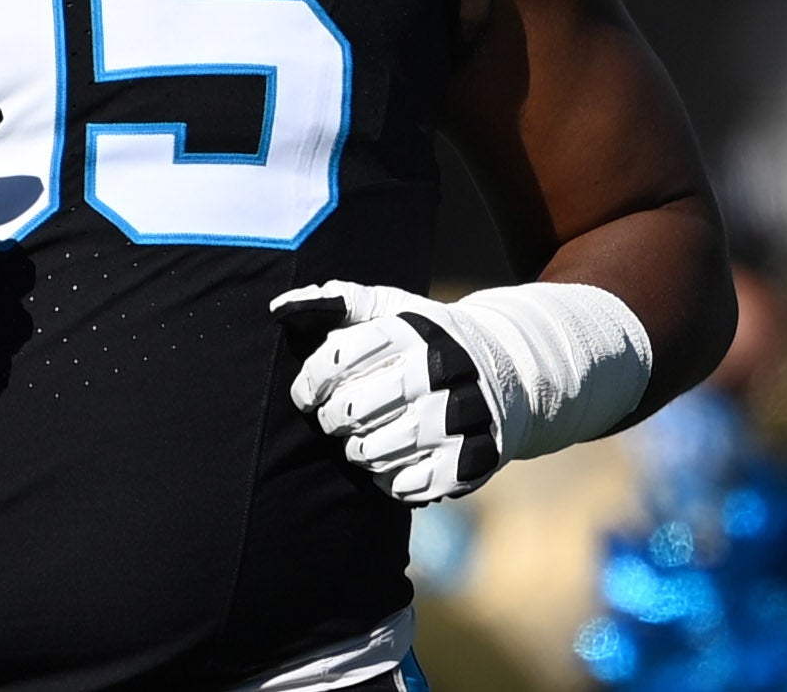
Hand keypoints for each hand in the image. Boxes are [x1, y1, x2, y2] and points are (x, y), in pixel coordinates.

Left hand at [272, 280, 505, 504]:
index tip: (308, 394)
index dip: (310, 382)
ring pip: (374, 451)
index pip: (336, 359)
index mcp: (411, 331)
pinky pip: (407, 485)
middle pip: (352, 410)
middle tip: (335, 419)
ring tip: (360, 441)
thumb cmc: (426, 340)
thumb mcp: (392, 308)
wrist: (505, 369)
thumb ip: (339, 302)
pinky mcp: (470, 459)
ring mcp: (456, 417)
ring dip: (357, 451)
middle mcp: (437, 371)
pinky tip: (391, 463)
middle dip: (331, 420)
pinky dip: (389, 480)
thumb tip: (280, 307)